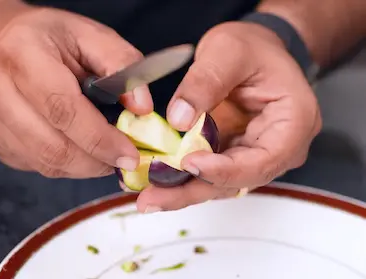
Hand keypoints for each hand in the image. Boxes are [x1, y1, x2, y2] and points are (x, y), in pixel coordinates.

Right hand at [0, 5, 153, 177]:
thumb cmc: (48, 38)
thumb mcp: (91, 35)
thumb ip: (122, 64)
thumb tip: (142, 107)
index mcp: (21, 54)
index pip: (63, 110)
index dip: (100, 139)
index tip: (130, 156)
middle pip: (52, 147)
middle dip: (96, 162)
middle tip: (122, 160)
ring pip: (45, 163)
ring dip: (83, 166)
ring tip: (103, 153)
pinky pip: (34, 165)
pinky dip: (63, 163)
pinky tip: (74, 145)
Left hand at [134, 22, 321, 212]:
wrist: (255, 51)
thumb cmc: (251, 47)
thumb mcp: (227, 50)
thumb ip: (205, 82)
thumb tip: (179, 119)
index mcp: (294, 123)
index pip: (261, 161)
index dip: (223, 170)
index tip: (187, 164)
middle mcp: (280, 149)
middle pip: (237, 181)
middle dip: (191, 191)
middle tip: (151, 199)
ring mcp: (257, 156)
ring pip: (220, 184)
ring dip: (182, 191)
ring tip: (146, 196)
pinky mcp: (235, 156)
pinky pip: (210, 174)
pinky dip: (183, 179)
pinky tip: (155, 182)